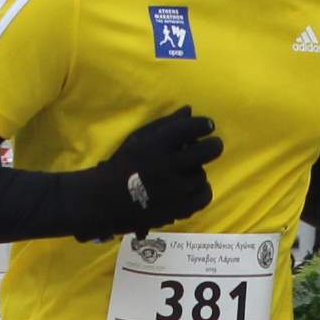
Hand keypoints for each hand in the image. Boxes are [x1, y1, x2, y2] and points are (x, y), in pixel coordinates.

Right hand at [80, 106, 223, 234]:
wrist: (105, 200)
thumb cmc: (123, 165)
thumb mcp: (139, 139)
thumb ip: (166, 124)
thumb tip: (189, 110)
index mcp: (157, 144)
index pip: (191, 128)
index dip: (203, 125)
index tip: (207, 126)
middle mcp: (168, 165)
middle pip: (207, 151)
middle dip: (213, 146)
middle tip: (212, 146)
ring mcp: (175, 190)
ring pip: (202, 175)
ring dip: (197, 171)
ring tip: (186, 172)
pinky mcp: (177, 209)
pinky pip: (203, 196)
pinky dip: (201, 191)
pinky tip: (191, 188)